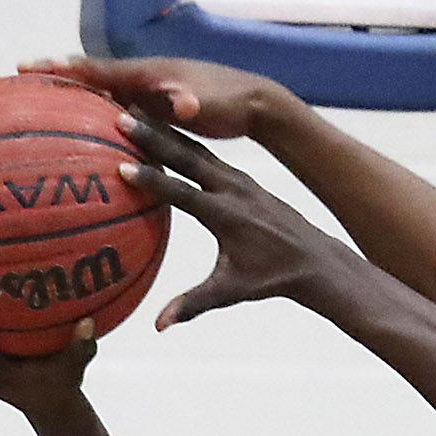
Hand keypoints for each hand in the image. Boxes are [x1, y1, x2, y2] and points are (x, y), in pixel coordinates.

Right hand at [19, 54, 284, 137]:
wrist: (253, 103)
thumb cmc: (230, 101)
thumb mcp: (208, 102)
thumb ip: (191, 102)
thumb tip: (181, 105)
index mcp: (146, 75)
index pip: (96, 69)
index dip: (63, 70)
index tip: (30, 68)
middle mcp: (141, 80)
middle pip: (90, 78)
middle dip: (57, 79)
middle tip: (18, 80)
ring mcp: (147, 95)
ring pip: (102, 96)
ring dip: (73, 100)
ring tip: (39, 108)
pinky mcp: (156, 112)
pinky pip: (119, 114)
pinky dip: (98, 120)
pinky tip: (85, 138)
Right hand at [113, 114, 344, 328]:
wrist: (314, 259)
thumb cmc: (272, 278)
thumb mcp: (233, 291)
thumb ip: (195, 304)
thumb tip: (158, 325)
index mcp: (227, 216)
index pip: (183, 194)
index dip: (152, 181)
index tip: (122, 167)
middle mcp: (233, 190)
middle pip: (187, 158)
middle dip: (154, 136)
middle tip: (120, 117)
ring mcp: (239, 180)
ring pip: (196, 149)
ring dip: (166, 130)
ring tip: (134, 110)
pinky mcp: (243, 178)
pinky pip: (208, 153)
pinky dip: (184, 140)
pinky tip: (165, 129)